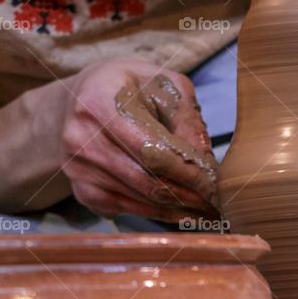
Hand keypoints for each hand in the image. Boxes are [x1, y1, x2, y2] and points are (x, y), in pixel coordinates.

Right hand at [56, 57, 219, 221]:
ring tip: (210, 211)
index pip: (151, 148)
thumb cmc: (131, 87)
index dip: (186, 170)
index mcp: (100, 103)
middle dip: (188, 195)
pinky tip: (185, 212)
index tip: (216, 183)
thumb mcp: (164, 85)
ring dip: (178, 208)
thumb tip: (206, 161)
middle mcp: (81, 139)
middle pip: (145, 179)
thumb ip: (187, 118)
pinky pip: (127, 209)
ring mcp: (77, 169)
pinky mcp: (82, 191)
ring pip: (139, 198)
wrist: (81, 98)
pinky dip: (159, 213)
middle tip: (220, 203)